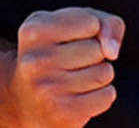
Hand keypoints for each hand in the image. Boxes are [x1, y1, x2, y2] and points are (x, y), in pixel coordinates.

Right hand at [6, 7, 123, 126]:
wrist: (25, 101)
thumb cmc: (60, 52)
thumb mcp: (79, 24)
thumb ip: (106, 23)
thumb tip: (112, 52)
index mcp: (34, 31)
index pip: (93, 24)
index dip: (91, 31)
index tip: (69, 39)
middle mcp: (34, 62)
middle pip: (100, 49)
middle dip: (95, 54)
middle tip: (69, 63)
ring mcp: (45, 91)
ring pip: (105, 73)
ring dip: (98, 75)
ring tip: (72, 80)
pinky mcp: (61, 116)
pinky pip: (107, 96)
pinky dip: (101, 95)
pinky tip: (78, 97)